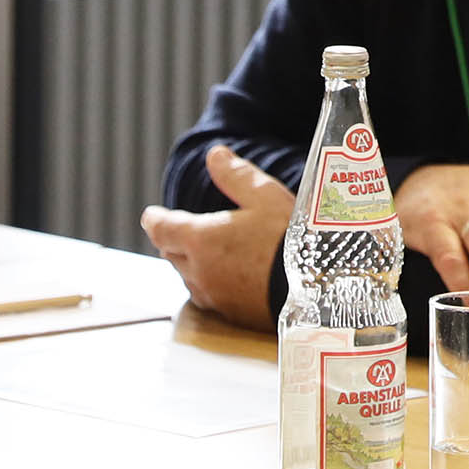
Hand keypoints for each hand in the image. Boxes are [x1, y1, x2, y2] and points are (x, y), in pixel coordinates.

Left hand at [140, 145, 287, 329]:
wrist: (317, 288)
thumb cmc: (292, 238)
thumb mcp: (267, 197)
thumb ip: (236, 176)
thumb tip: (215, 154)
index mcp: (201, 238)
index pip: (161, 228)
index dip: (154, 219)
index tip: (152, 215)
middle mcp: (199, 270)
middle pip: (171, 254)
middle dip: (174, 241)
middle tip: (184, 231)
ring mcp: (214, 295)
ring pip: (189, 277)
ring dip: (193, 264)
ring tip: (210, 255)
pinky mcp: (231, 314)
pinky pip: (210, 297)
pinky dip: (212, 284)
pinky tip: (230, 279)